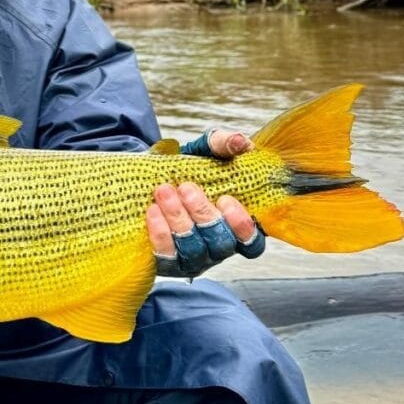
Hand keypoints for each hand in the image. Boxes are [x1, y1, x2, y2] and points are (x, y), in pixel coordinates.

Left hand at [147, 130, 264, 276]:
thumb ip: (223, 144)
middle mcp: (219, 247)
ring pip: (194, 249)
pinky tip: (152, 211)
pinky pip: (167, 255)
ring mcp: (194, 258)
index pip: (253, 243)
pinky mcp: (168, 261)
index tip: (226, 199)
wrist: (151, 176)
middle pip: (221, 243)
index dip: (243, 226)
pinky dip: (160, 233)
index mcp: (236, 225)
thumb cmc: (188, 167)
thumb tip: (240, 142)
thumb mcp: (204, 151)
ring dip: (179, 219)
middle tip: (186, 188)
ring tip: (164, 192)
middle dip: (203, 214)